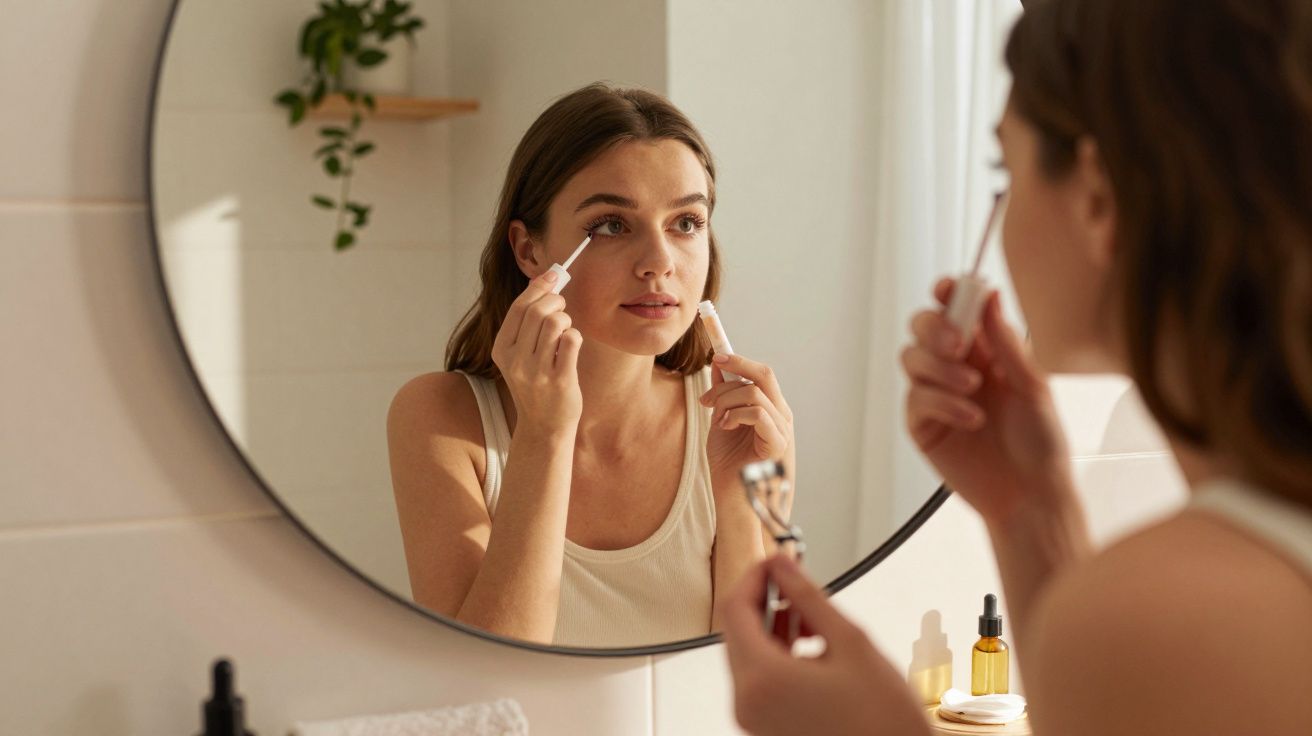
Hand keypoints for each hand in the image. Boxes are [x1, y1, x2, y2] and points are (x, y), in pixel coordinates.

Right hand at [490, 271, 583, 431]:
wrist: (544, 427)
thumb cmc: (535, 384)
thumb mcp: (520, 356)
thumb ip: (527, 322)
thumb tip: (545, 279)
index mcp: (501, 350)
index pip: (519, 308)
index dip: (539, 287)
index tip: (554, 275)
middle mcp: (516, 361)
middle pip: (538, 312)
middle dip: (556, 302)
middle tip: (562, 309)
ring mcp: (537, 372)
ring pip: (555, 323)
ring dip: (566, 321)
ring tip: (565, 332)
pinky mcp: (560, 380)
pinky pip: (572, 340)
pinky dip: (575, 337)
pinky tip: (571, 348)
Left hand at [700, 354, 793, 495]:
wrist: (734, 503)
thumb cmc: (729, 468)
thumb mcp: (721, 424)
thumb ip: (723, 397)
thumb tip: (719, 366)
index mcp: (771, 409)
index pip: (761, 373)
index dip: (740, 357)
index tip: (716, 348)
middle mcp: (781, 416)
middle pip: (764, 374)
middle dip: (735, 366)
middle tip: (711, 374)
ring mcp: (783, 430)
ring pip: (755, 392)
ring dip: (726, 400)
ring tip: (715, 419)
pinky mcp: (778, 444)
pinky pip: (757, 413)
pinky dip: (735, 414)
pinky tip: (724, 427)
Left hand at [723, 556, 929, 735]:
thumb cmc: (883, 721)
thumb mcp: (850, 642)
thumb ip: (809, 597)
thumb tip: (783, 565)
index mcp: (763, 679)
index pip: (735, 607)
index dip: (755, 575)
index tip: (777, 560)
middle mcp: (747, 701)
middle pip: (736, 629)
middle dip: (764, 599)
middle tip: (796, 583)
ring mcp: (753, 717)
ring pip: (746, 651)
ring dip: (773, 626)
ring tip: (813, 618)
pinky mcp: (764, 725)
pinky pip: (758, 676)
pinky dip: (776, 653)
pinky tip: (811, 646)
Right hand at [901, 278, 1073, 526]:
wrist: (1031, 495)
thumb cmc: (1041, 444)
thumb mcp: (1032, 384)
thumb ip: (1005, 341)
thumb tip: (990, 296)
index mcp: (987, 352)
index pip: (956, 310)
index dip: (947, 294)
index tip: (947, 289)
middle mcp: (957, 367)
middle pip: (922, 327)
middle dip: (935, 327)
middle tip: (958, 343)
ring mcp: (937, 395)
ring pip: (912, 358)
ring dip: (940, 367)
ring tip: (972, 388)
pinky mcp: (923, 424)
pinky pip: (916, 398)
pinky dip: (943, 403)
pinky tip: (971, 418)